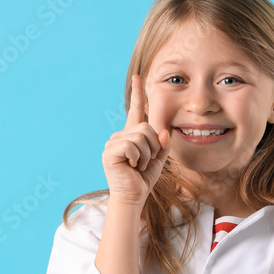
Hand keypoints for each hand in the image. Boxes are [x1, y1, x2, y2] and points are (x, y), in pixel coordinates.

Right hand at [102, 73, 172, 207]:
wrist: (134, 196)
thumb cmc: (144, 178)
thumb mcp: (159, 159)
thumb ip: (163, 144)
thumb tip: (164, 131)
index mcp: (131, 135)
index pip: (135, 110)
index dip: (137, 94)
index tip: (138, 76)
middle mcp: (120, 135)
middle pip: (146, 128)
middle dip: (154, 147)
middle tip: (146, 162)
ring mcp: (113, 143)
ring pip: (141, 137)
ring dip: (147, 155)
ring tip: (139, 166)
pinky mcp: (109, 151)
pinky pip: (132, 146)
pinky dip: (138, 158)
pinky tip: (132, 167)